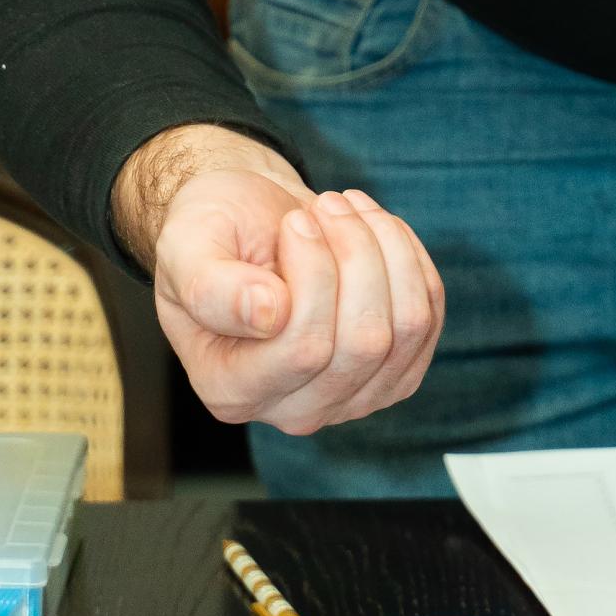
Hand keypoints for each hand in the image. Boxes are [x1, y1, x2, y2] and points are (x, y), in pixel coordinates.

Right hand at [111, 124, 444, 433]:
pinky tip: (375, 228)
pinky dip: (409, 258)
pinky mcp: (393, 373)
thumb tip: (267, 315)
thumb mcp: (187, 247)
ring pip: (406, 327)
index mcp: (231, 391)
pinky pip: (428, 316)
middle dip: (356, 253)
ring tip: (348, 209)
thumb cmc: (213, 234)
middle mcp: (292, 412)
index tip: (296, 220)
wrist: (249, 226)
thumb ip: (211, 287)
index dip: (314, 271)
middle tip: (327, 204)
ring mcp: (350, 399)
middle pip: (364, 343)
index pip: (304, 349)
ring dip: (386, 249)